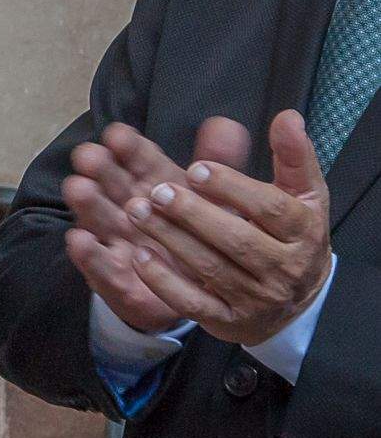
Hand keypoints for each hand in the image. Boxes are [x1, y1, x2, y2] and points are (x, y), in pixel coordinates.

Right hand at [61, 120, 217, 334]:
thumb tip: (228, 125)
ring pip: (102, 221)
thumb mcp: (219, 200)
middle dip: (101, 170)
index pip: (141, 161)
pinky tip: (80, 240)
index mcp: (157, 187)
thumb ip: (222, 165)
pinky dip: (90, 255)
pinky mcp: (118, 280)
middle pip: (115, 186)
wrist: (202, 294)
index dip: (130, 148)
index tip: (118, 134)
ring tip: (78, 188)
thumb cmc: (206, 239)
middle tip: (89, 155)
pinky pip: (103, 268)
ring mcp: (121, 244)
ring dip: (89, 205)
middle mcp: (133, 211)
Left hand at [120, 111, 331, 345]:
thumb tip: (287, 116)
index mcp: (302, 231)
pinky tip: (138, 256)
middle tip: (156, 190)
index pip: (268, 208)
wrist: (299, 303)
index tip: (196, 168)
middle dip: (192, 214)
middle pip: (235, 239)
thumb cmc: (291, 234)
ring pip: (208, 268)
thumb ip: (292, 157)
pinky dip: (163, 280)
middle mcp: (282, 268)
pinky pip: (192, 302)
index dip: (232, 187)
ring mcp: (254, 298)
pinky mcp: (226, 321)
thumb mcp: (301, 196)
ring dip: (169, 238)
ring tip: (135, 209)